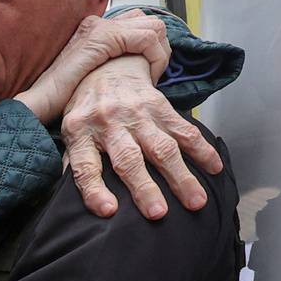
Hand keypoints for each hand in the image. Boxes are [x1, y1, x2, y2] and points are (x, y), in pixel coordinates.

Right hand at [13, 13, 168, 123]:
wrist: (39, 102)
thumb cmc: (62, 98)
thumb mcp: (91, 78)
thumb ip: (109, 66)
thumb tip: (134, 70)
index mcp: (95, 29)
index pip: (139, 23)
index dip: (152, 48)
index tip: (148, 73)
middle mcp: (98, 22)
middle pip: (150, 21)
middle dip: (160, 49)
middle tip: (154, 74)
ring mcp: (100, 27)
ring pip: (154, 27)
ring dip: (160, 54)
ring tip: (150, 77)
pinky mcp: (103, 38)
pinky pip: (147, 39)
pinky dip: (155, 57)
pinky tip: (147, 77)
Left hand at [62, 54, 223, 219]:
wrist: (107, 66)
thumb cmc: (87, 110)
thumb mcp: (71, 131)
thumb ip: (73, 162)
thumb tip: (65, 200)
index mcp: (80, 131)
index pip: (86, 166)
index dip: (95, 190)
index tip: (109, 211)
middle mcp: (109, 121)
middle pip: (129, 159)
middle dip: (145, 188)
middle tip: (158, 214)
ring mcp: (137, 113)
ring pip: (162, 148)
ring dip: (180, 176)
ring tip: (196, 201)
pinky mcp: (160, 106)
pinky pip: (183, 129)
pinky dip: (202, 149)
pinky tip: (214, 168)